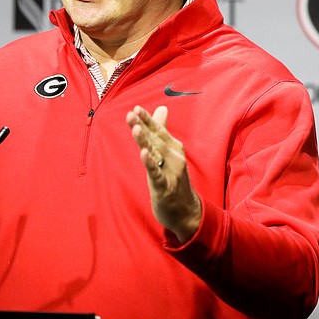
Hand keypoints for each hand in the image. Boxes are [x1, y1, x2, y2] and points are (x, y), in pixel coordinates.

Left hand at [125, 105, 201, 242]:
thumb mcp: (168, 153)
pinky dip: (150, 163)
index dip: (147, 120)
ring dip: (145, 141)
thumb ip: (162, 130)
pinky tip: (143, 154)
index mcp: (173, 148)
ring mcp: (170, 172)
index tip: (136, 108)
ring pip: (156, 154)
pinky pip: (156, 174)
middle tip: (131, 114)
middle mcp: (174, 157)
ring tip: (136, 129)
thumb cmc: (175, 179)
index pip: (159, 130)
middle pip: (156, 140)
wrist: (187, 211)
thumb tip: (161, 108)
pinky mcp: (165, 187)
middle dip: (143, 127)